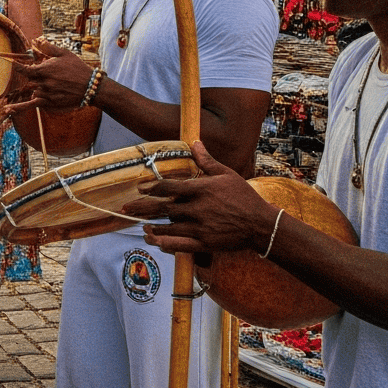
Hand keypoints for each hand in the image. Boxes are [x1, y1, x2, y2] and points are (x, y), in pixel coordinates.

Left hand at [6, 41, 94, 109]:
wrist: (90, 86)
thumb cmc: (78, 68)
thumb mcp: (65, 54)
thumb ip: (50, 48)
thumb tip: (39, 40)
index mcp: (46, 69)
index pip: (26, 69)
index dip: (18, 66)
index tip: (12, 63)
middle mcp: (44, 82)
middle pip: (31, 80)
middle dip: (35, 77)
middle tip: (50, 75)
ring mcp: (46, 93)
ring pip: (34, 90)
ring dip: (39, 87)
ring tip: (55, 85)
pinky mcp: (50, 102)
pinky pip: (32, 104)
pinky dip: (19, 107)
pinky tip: (8, 110)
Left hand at [131, 140, 276, 257]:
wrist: (262, 224)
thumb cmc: (244, 196)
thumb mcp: (227, 174)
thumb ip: (207, 161)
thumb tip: (195, 142)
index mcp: (202, 190)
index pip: (169, 187)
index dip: (151, 188)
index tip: (140, 188)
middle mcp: (198, 209)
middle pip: (163, 209)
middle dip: (142, 208)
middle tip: (125, 209)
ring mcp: (201, 228)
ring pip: (168, 228)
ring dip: (151, 227)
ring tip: (140, 225)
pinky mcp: (205, 244)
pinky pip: (179, 245)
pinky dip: (165, 244)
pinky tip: (155, 241)